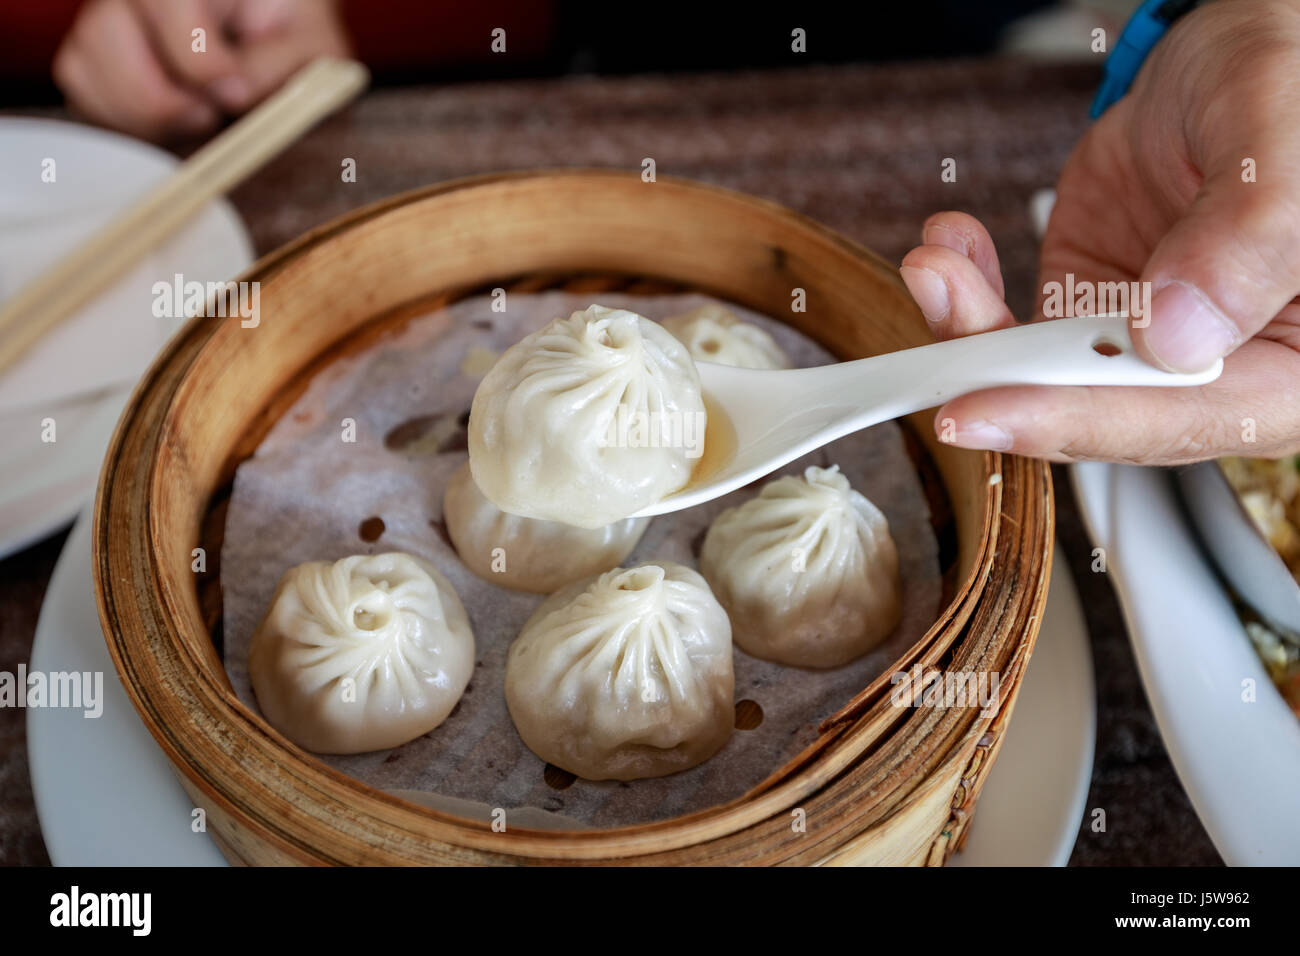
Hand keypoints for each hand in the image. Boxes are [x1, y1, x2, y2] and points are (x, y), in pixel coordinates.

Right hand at [53, 0, 349, 141]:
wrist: (278, 31)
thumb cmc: (293, 35)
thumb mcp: (310, 45)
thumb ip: (278, 63)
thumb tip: (231, 92)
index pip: (166, 2)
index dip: (198, 61)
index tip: (234, 93)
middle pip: (105, 34)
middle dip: (160, 97)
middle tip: (208, 115)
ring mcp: (107, 16)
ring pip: (86, 68)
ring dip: (144, 115)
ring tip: (196, 116)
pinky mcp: (95, 55)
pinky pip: (84, 93)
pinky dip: (126, 122)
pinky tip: (171, 120)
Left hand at [900, 0, 1299, 464]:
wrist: (1239, 58)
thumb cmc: (1291, 90)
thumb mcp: (1286, 151)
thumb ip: (1249, 241)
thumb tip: (1175, 335)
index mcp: (1291, 367)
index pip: (1177, 418)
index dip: (1072, 420)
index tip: (982, 415)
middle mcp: (1213, 369)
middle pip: (1092, 408)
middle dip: (1001, 376)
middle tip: (933, 356)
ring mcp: (1139, 341)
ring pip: (1038, 373)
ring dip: (971, 328)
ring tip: (936, 266)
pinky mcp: (1086, 306)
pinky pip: (1014, 323)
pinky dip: (969, 291)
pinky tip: (951, 248)